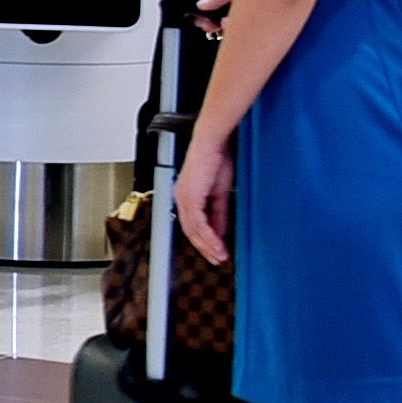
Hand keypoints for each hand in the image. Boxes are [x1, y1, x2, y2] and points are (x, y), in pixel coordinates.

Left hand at [171, 136, 233, 268]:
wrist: (212, 143)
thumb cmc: (216, 160)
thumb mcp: (219, 193)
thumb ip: (218, 213)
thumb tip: (220, 231)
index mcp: (186, 197)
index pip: (192, 224)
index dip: (204, 240)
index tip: (215, 251)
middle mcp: (181, 199)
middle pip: (190, 231)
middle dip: (205, 248)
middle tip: (217, 259)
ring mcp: (183, 199)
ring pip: (193, 230)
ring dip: (208, 245)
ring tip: (220, 256)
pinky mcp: (190, 197)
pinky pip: (198, 223)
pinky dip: (208, 236)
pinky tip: (217, 244)